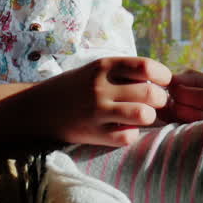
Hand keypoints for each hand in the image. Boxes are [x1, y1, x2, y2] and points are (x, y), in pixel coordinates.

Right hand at [31, 56, 170, 147]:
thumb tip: (163, 81)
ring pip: (143, 115)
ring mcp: (97, 111)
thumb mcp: (97, 69)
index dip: (163, 76)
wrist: (39, 108)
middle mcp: (101, 87)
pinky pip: (128, 136)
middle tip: (156, 102)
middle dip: (160, 99)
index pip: (146, 67)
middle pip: (150, 93)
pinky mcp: (94, 133)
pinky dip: (131, 134)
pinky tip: (124, 129)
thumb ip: (125, 71)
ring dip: (149, 117)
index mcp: (104, 66)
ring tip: (142, 116)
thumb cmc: (77, 87)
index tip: (163, 82)